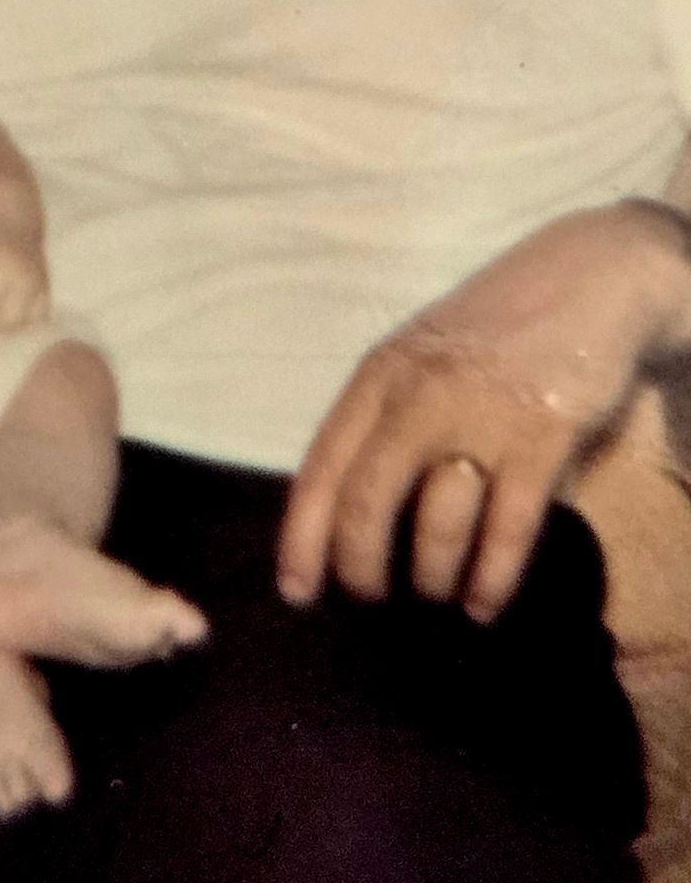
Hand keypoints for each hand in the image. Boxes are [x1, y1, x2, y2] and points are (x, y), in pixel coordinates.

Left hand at [278, 201, 690, 621]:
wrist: (587, 278)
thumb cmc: (495, 328)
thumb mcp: (420, 357)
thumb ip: (386, 416)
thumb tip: (347, 506)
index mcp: (378, 376)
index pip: (322, 465)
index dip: (302, 535)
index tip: (295, 592)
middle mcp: (418, 395)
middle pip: (366, 500)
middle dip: (360, 565)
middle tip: (368, 600)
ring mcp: (480, 415)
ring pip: (436, 521)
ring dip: (430, 574)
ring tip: (434, 594)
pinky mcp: (542, 434)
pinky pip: (508, 526)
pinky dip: (491, 576)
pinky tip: (484, 604)